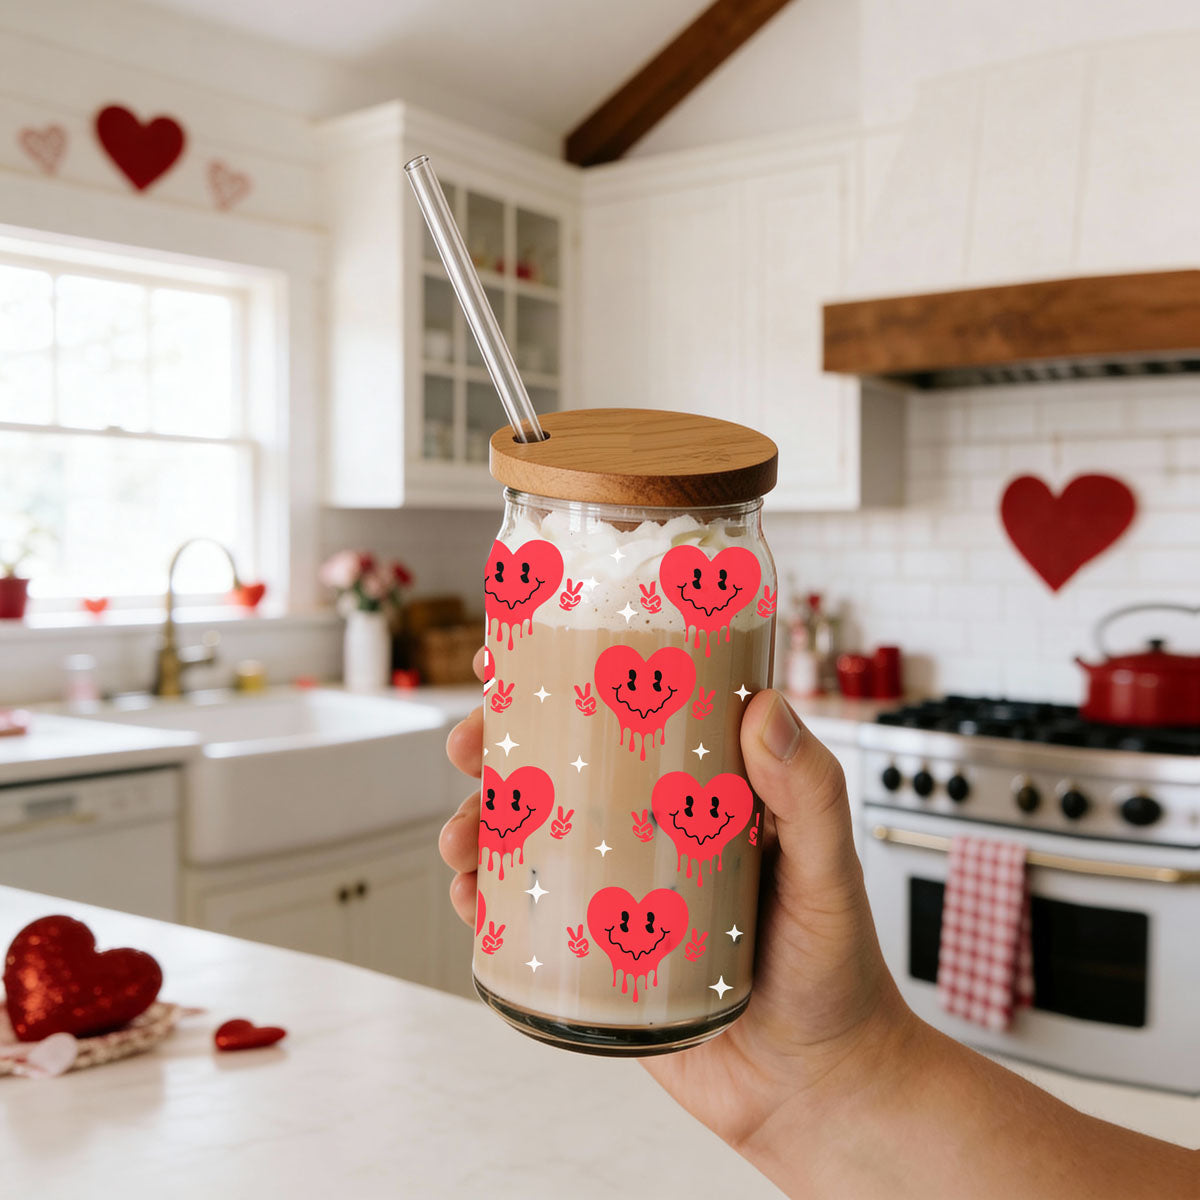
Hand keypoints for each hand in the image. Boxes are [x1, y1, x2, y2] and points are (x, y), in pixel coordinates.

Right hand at [440, 660, 908, 1142]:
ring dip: (477, 826)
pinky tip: (470, 899)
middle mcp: (650, 833)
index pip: (627, 717)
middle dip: (497, 750)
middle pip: (558, 772)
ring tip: (461, 840)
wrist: (818, 1090)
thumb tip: (766, 707)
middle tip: (467, 747)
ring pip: (530, 841)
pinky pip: (527, 919)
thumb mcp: (829, 871)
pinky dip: (487, 901)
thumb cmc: (837, 971)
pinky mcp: (596, 956)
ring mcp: (617, 894)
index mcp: (698, 793)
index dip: (566, 681)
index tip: (515, 657)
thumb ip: (810, 793)